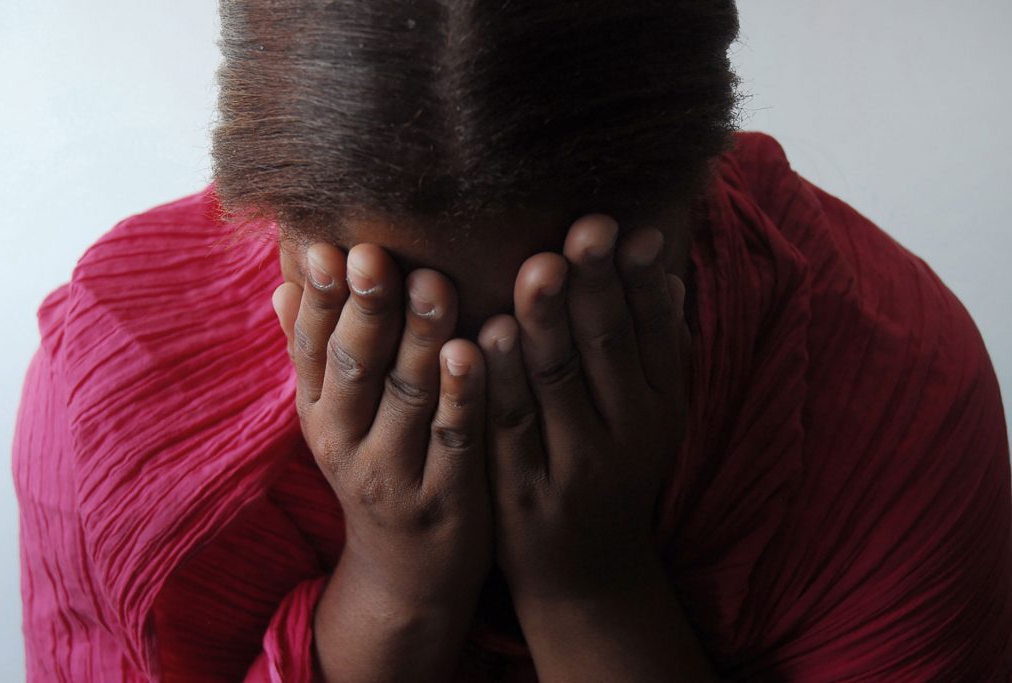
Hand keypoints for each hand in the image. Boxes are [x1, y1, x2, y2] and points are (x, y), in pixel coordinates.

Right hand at [271, 242, 491, 679]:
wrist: (404, 576)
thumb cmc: (377, 470)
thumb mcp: (334, 419)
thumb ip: (315, 352)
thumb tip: (280, 283)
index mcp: (320, 412)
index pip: (312, 346)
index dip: (320, 297)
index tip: (326, 244)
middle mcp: (346, 442)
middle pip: (355, 366)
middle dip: (365, 308)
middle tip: (375, 253)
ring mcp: (395, 475)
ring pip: (407, 398)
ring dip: (419, 339)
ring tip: (434, 283)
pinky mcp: (445, 502)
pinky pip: (454, 443)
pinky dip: (463, 398)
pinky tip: (476, 353)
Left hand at [477, 214, 689, 603]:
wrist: (588, 574)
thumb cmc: (618, 473)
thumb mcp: (652, 418)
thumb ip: (659, 349)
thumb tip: (668, 273)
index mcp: (661, 407)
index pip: (654, 333)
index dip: (639, 280)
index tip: (628, 227)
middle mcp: (627, 436)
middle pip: (605, 348)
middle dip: (593, 284)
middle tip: (583, 229)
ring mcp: (573, 468)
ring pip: (555, 384)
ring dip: (546, 324)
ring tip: (538, 270)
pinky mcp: (521, 495)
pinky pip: (507, 429)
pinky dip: (496, 381)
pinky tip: (482, 337)